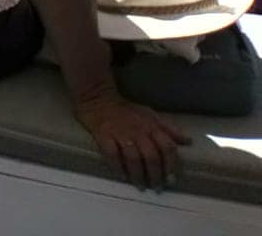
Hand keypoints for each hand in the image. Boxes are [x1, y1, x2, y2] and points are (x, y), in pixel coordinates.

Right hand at [74, 84, 188, 189]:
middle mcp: (138, 131)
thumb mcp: (150, 115)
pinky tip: (122, 176)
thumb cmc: (126, 110)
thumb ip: (169, 129)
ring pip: (133, 158)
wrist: (98, 99)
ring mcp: (120, 133)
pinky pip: (112, 154)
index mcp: (151, 126)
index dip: (171, 164)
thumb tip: (188, 141)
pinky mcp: (103, 135)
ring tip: (141, 186)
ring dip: (138, 175)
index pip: (167, 146)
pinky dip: (117, 167)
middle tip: (157, 187)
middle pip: (151, 156)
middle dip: (155, 175)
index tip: (172, 179)